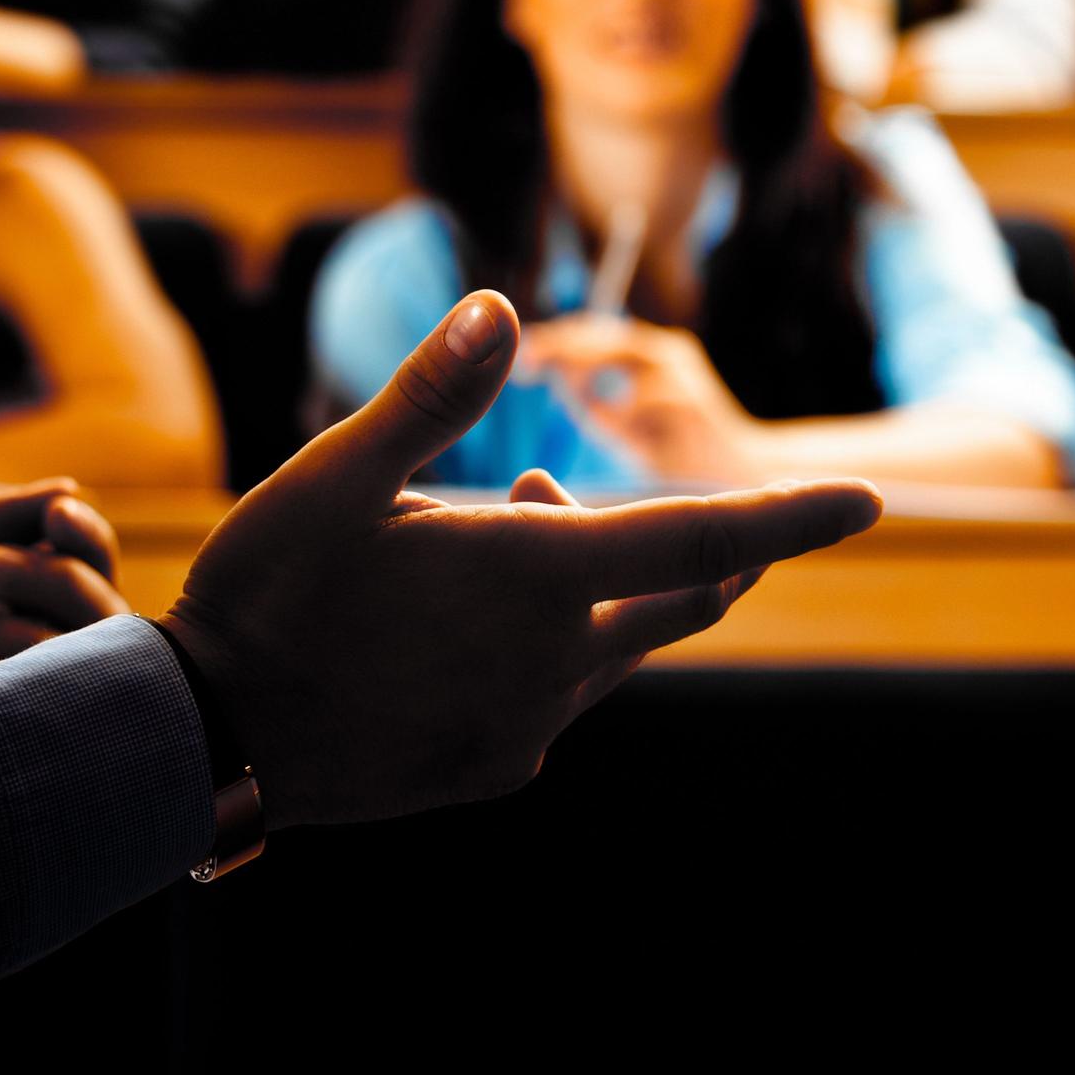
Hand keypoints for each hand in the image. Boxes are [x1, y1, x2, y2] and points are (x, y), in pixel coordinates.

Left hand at [0, 481, 132, 686]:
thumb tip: (73, 488)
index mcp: (0, 599)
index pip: (86, 569)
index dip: (85, 539)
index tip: (59, 514)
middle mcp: (13, 653)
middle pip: (103, 616)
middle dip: (54, 581)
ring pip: (68, 661)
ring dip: (10, 628)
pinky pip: (16, 705)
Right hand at [158, 292, 880, 827]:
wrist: (205, 742)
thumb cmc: (270, 590)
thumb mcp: (337, 474)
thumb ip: (433, 394)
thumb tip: (501, 307)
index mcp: (537, 578)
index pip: (705, 540)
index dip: (794, 516)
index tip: (870, 500)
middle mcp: (555, 663)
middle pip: (678, 598)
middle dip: (696, 547)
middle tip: (651, 506)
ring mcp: (528, 726)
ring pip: (614, 645)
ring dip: (594, 583)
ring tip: (506, 520)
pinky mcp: (493, 767)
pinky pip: (558, 694)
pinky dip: (549, 642)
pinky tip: (465, 618)